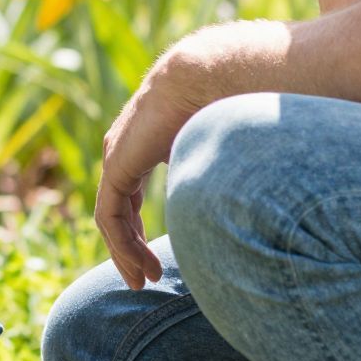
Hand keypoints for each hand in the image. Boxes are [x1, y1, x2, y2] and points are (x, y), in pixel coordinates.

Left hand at [95, 53, 205, 290]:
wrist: (207, 79)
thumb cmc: (223, 103)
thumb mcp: (214, 148)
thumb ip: (214, 172)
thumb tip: (249, 196)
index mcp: (145, 142)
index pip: (131, 194)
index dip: (139, 229)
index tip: (156, 262)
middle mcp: (124, 149)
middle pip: (118, 209)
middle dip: (130, 247)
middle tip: (146, 279)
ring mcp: (116, 157)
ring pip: (111, 218)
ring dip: (126, 253)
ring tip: (145, 282)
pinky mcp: (116, 166)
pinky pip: (110, 216)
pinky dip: (123, 245)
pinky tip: (141, 267)